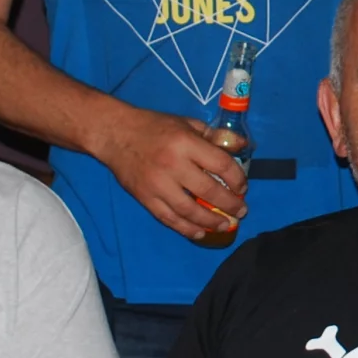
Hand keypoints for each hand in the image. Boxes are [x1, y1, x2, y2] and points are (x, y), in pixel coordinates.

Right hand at [102, 108, 247, 241]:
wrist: (115, 135)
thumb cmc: (155, 126)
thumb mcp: (187, 123)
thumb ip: (214, 135)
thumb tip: (242, 145)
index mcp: (186, 143)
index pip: (220, 164)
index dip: (236, 179)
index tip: (242, 187)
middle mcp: (173, 165)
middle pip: (208, 190)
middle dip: (229, 204)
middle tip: (240, 211)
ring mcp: (158, 185)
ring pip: (189, 210)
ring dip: (211, 222)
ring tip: (225, 226)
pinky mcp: (145, 198)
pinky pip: (168, 218)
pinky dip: (186, 228)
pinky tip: (200, 233)